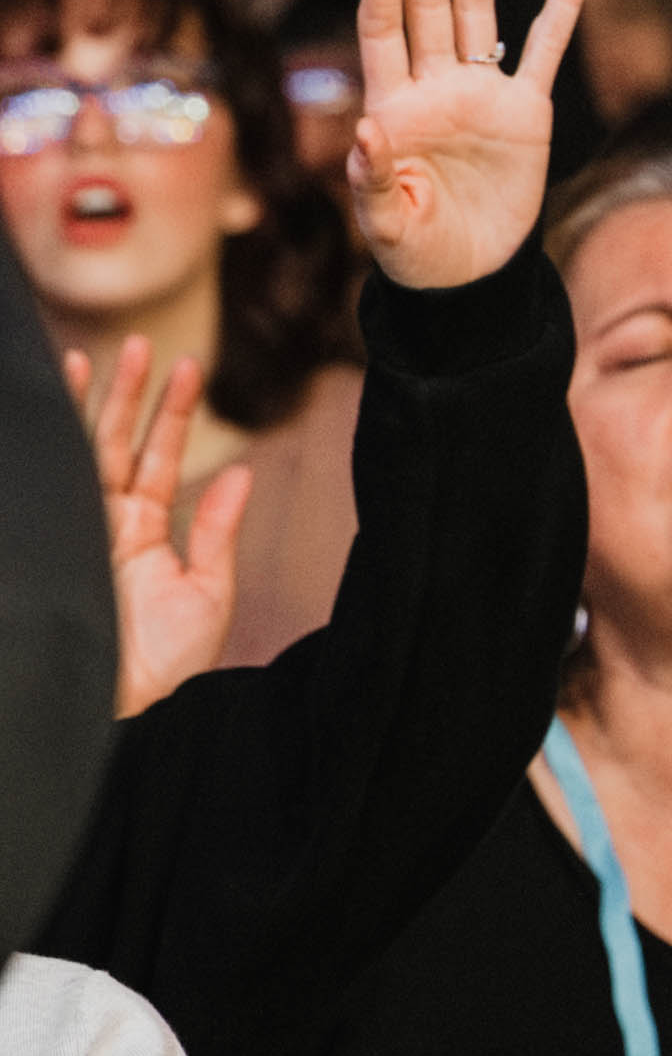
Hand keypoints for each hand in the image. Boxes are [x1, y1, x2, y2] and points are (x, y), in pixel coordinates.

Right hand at [70, 338, 247, 717]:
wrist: (125, 713)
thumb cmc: (169, 668)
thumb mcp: (207, 595)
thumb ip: (218, 532)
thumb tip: (242, 472)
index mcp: (145, 531)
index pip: (157, 458)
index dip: (169, 412)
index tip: (184, 365)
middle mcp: (105, 524)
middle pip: (113, 444)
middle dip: (124, 393)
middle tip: (140, 342)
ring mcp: (74, 533)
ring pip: (78, 456)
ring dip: (85, 408)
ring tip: (90, 355)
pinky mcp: (50, 548)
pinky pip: (45, 491)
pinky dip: (47, 454)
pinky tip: (46, 414)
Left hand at [350, 0, 590, 289]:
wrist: (470, 274)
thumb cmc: (416, 249)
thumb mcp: (386, 222)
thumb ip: (373, 176)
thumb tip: (367, 130)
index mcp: (392, 102)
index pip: (382, 27)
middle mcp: (434, 83)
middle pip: (428, 1)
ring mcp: (482, 90)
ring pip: (479, 8)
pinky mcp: (528, 109)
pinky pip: (547, 47)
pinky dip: (563, 4)